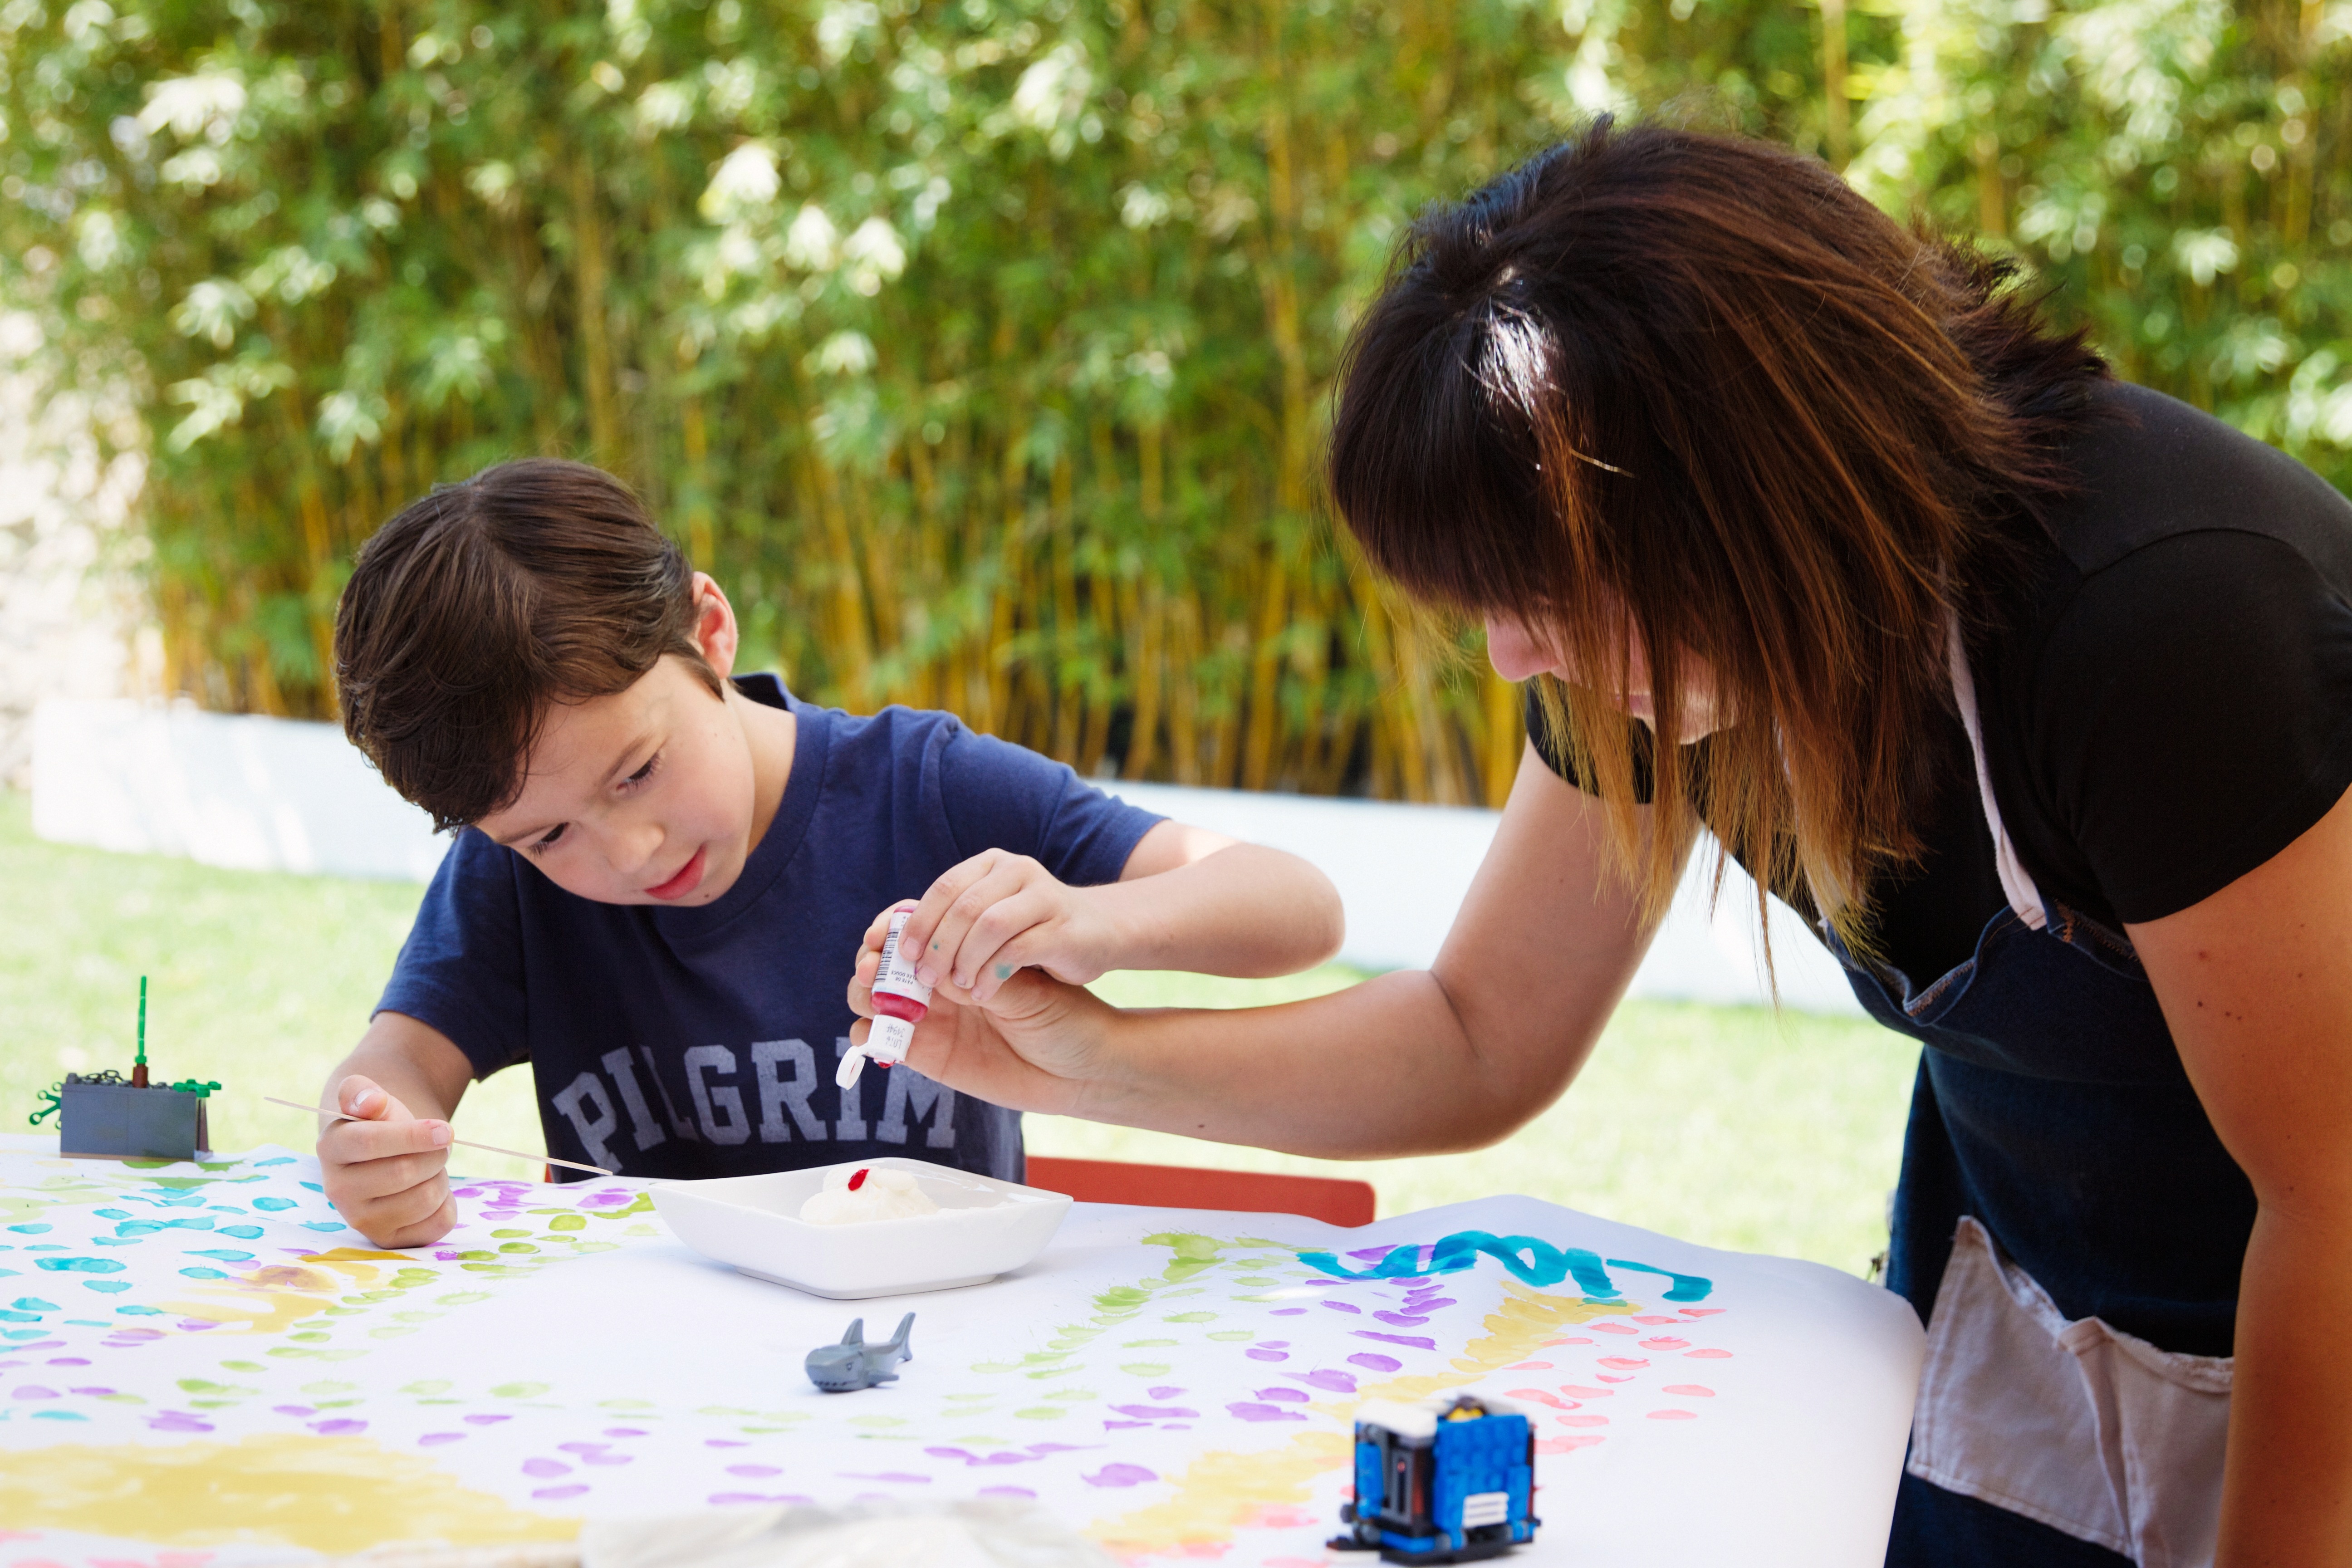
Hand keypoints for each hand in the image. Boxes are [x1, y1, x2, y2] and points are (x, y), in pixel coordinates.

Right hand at [317, 1075, 457, 1248]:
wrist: (383, 1156)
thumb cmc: (380, 1123)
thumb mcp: (369, 1098)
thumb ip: (362, 1092)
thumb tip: (371, 1102)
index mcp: (331, 1148)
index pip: (370, 1143)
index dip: (413, 1135)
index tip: (445, 1130)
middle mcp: (337, 1190)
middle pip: (403, 1172)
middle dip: (433, 1154)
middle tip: (436, 1146)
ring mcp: (361, 1220)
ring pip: (425, 1199)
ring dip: (440, 1177)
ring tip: (427, 1169)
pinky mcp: (387, 1240)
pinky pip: (438, 1224)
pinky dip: (447, 1204)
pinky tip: (429, 1193)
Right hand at [847, 946, 1119, 1117]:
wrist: (1082, 1069)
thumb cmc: (1065, 1016)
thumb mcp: (1027, 987)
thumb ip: (983, 974)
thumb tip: (937, 967)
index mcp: (966, 951)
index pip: (916, 926)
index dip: (893, 925)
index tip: (888, 929)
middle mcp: (941, 981)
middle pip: (883, 960)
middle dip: (871, 957)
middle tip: (875, 965)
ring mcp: (930, 1017)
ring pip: (872, 996)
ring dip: (863, 991)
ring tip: (876, 995)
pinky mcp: (926, 1054)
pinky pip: (879, 1040)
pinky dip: (865, 1033)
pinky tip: (875, 1032)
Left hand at [887, 849, 1122, 1005]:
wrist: (1101, 930)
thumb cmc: (1035, 928)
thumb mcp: (993, 914)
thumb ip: (957, 920)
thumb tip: (900, 946)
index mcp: (992, 864)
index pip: (945, 887)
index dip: (920, 921)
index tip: (903, 954)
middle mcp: (1017, 871)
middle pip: (964, 907)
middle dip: (938, 945)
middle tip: (926, 978)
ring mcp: (1043, 896)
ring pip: (990, 925)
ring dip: (965, 960)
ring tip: (958, 986)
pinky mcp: (1063, 927)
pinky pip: (1019, 949)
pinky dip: (993, 973)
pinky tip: (983, 992)